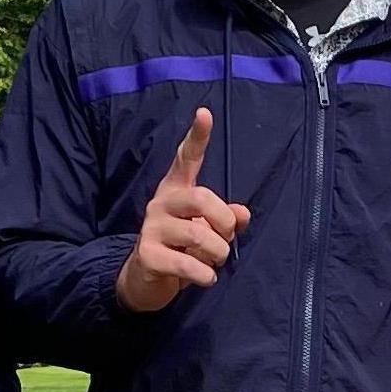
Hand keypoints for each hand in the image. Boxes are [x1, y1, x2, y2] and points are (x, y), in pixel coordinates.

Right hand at [117, 110, 248, 312]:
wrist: (147, 279)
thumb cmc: (182, 247)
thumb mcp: (207, 230)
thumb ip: (227, 218)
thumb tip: (243, 214)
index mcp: (176, 190)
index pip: (186, 158)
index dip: (197, 137)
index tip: (205, 113)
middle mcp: (161, 202)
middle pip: (201, 198)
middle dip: (224, 222)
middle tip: (226, 240)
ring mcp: (151, 227)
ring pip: (198, 234)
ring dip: (217, 253)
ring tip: (213, 262)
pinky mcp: (147, 254)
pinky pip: (187, 263)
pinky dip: (205, 274)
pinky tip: (205, 278)